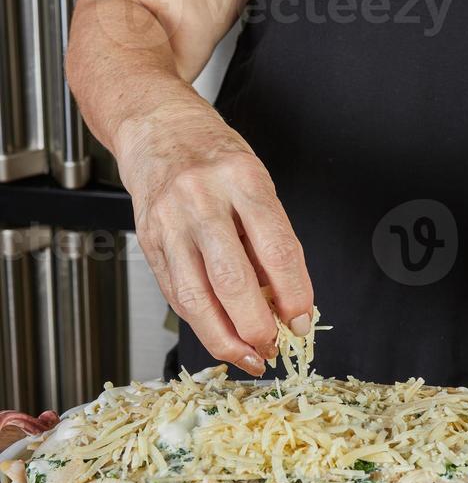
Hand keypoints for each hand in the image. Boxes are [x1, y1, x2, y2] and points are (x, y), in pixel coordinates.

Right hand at [117, 96, 313, 375]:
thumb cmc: (213, 154)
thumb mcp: (256, 181)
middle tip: (273, 346)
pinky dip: (201, 322)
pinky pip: (177, 294)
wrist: (156, 126)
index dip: (294, 295)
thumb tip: (286, 301)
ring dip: (225, 338)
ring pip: (197, 297)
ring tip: (248, 355)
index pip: (277, 249)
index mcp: (242, 179)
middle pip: (233, 280)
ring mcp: (170, 222)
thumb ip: (271, 238)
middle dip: (257, 326)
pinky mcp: (149, 241)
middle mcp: (202, 199)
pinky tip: (220, 334)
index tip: (302, 321)